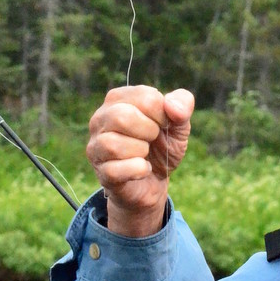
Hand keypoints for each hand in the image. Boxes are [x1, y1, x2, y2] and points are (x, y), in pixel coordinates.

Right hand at [86, 85, 194, 236]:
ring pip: (113, 144)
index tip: (163, 125)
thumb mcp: (179, 125)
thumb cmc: (162, 147)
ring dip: (141, 151)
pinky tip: (143, 169)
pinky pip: (115, 170)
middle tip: (153, 139)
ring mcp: (96, 146)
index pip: (145, 97)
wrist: (156, 182)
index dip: (163, 114)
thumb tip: (172, 106)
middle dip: (149, 131)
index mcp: (119, 99)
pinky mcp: (101, 172)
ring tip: (145, 154)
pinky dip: (138, 170)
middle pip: (121, 116)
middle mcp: (101, 119)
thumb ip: (182, 104)